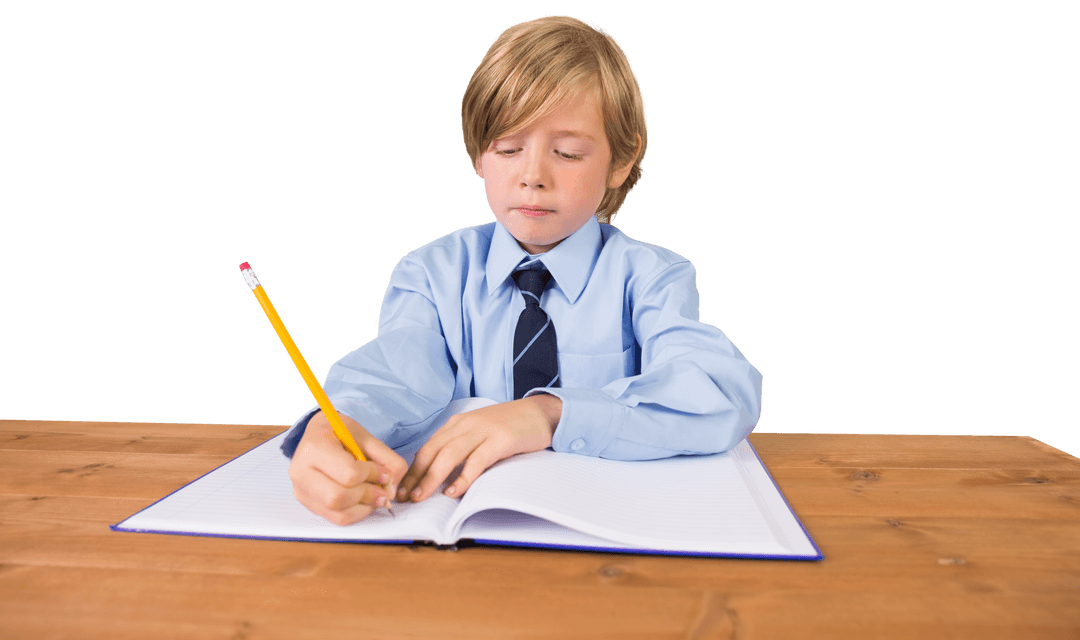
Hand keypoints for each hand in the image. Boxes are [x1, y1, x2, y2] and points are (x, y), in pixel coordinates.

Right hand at [288, 411, 407, 525]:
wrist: (316, 434)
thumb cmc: (339, 433)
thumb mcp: (365, 436)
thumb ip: (386, 458)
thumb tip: (392, 489)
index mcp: (314, 447)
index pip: (348, 473)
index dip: (372, 476)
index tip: (384, 474)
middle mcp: (300, 470)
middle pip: (338, 497)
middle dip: (367, 495)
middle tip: (383, 491)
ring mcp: (301, 489)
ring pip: (337, 512)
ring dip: (364, 508)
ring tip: (376, 497)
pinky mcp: (306, 502)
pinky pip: (335, 518)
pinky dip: (356, 513)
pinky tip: (364, 502)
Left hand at [397, 394, 562, 502]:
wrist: (540, 413)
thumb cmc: (509, 427)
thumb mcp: (478, 434)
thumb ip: (460, 448)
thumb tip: (437, 474)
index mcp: (457, 424)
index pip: (427, 448)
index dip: (412, 470)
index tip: (401, 489)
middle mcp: (465, 425)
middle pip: (432, 452)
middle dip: (415, 476)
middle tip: (403, 497)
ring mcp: (483, 431)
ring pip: (449, 455)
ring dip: (431, 478)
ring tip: (420, 496)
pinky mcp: (500, 440)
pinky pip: (477, 460)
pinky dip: (463, 477)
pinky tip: (454, 490)